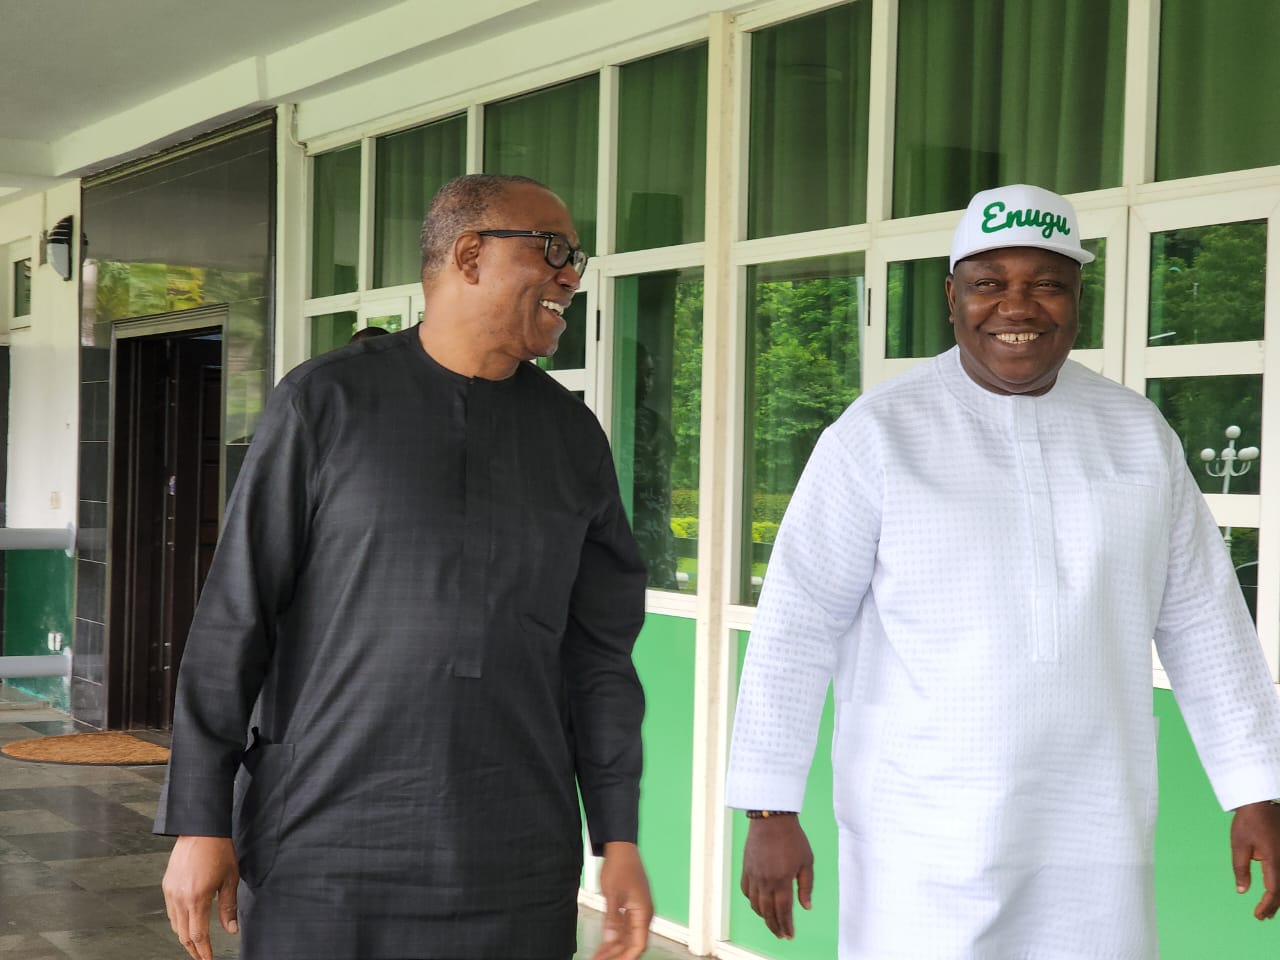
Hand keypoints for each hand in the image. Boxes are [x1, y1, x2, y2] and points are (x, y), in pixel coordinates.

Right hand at [162, 835, 239, 959]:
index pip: (198, 935)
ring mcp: (170, 892)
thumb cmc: (218, 850)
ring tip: (196, 942)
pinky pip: (171, 911)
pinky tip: (187, 921)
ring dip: (185, 936)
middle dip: (193, 949)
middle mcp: (180, 898)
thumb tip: (231, 929)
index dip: (203, 951)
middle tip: (202, 956)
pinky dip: (178, 921)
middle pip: (183, 934)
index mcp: (197, 899)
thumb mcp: (230, 879)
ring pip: (175, 924)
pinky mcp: (167, 885)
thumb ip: (229, 907)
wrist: (200, 829)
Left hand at [593, 841, 652, 959]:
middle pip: (632, 943)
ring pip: (627, 937)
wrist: (621, 847)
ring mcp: (637, 911)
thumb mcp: (613, 894)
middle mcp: (643, 914)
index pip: (638, 944)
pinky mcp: (630, 906)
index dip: (626, 957)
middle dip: (617, 955)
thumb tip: (610, 940)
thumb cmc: (620, 866)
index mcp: (643, 913)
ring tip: (598, 957)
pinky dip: (614, 936)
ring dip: (614, 948)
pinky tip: (603, 944)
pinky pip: (623, 927)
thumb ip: (612, 919)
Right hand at [740, 814, 813, 939]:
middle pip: (768, 912)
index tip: (789, 935)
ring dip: (763, 916)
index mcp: (782, 880)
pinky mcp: (746, 868)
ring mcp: (754, 875)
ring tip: (772, 921)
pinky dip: (752, 901)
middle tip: (781, 934)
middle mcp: (765, 881)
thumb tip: (806, 907)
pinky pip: (746, 891)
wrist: (771, 818)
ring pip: (755, 904)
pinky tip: (758, 903)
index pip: (783, 911)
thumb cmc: (793, 838)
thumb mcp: (807, 861)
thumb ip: (806, 886)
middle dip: (775, 926)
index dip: (786, 925)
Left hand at [1232, 801, 1279, 920]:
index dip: (1266, 905)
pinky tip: (1275, 890)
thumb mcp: (1239, 845)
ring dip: (1279, 897)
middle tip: (1261, 916)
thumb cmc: (1247, 822)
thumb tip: (1242, 891)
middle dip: (1273, 905)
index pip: (1273, 891)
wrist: (1259, 802)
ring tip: (1268, 910)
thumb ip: (1241, 869)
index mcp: (1275, 860)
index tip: (1257, 915)